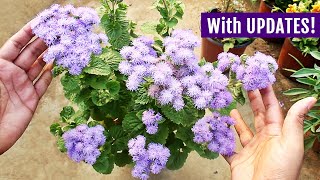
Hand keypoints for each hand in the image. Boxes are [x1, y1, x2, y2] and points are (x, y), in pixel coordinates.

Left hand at [0, 22, 51, 153]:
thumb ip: (0, 63)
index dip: (28, 32)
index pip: (16, 44)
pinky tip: (56, 67)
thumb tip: (10, 50)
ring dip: (50, 55)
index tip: (40, 22)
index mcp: (0, 65)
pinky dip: (49, 75)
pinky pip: (43, 84)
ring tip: (61, 45)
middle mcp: (12, 73)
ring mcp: (23, 86)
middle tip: (58, 32)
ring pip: (39, 66)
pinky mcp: (32, 99)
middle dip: (43, 41)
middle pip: (31, 53)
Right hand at [227, 85, 315, 179]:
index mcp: (276, 134)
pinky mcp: (237, 160)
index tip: (261, 78)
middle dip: (252, 100)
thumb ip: (295, 120)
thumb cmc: (280, 170)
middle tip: (245, 85)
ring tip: (231, 108)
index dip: (267, 93)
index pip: (271, 109)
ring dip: (237, 121)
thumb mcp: (291, 143)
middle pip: (257, 116)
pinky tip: (216, 132)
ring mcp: (249, 150)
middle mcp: (263, 140)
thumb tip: (311, 98)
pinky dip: (221, 140)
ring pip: (242, 131)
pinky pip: (227, 148)